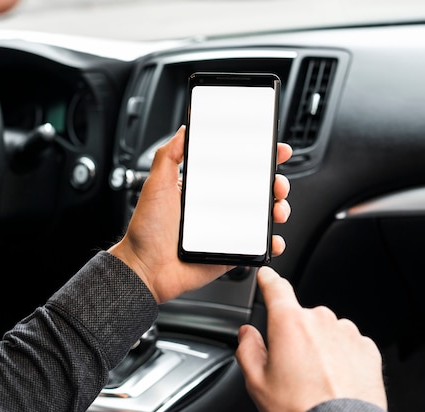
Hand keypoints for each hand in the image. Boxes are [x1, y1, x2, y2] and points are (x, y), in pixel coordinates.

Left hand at [108, 125, 292, 302]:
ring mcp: (227, 231)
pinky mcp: (231, 253)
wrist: (146, 269)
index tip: (274, 150)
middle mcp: (218, 208)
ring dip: (278, 209)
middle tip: (277, 183)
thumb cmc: (147, 230)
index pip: (237, 168)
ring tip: (278, 210)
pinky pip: (258, 247)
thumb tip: (184, 130)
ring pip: (263, 217)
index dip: (259, 158)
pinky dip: (272, 244)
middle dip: (276, 183)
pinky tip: (274, 240)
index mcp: (203, 189)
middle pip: (257, 191)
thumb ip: (169, 154)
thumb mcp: (156, 184)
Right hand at [236, 267, 387, 411]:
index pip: (276, 287)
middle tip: (292, 367)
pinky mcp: (367, 348)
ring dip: (320, 346)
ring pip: (326, 331)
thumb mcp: (257, 382)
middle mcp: (320, 320)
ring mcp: (347, 333)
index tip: (267, 276)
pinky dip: (341, 357)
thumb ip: (247, 349)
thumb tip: (247, 334)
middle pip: (301, 317)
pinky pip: (348, 344)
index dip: (269, 279)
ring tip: (317, 379)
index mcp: (290, 323)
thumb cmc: (300, 409)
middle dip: (295, 336)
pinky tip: (335, 380)